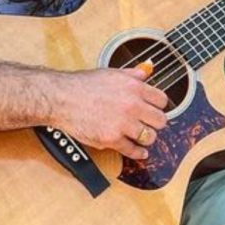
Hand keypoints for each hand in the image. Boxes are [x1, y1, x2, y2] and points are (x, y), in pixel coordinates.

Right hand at [48, 66, 169, 159]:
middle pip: (160, 120)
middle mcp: (132, 105)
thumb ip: (131, 74)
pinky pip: (133, 150)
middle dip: (155, 123)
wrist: (62, 98)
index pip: (162, 100)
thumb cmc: (82, 85)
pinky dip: (138, 153)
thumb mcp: (110, 73)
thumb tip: (146, 71)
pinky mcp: (112, 139)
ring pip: (149, 137)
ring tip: (142, 136)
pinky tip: (139, 151)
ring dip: (146, 138)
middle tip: (150, 124)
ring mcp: (123, 123)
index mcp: (133, 87)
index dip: (159, 106)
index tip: (156, 109)